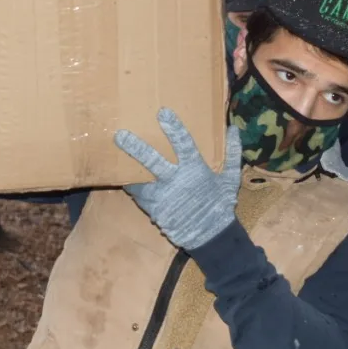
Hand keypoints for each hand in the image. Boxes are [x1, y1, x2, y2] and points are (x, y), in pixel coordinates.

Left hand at [114, 108, 242, 250]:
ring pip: (139, 180)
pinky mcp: (154, 210)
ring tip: (113, 160)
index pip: (184, 144)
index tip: (163, 112)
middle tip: (120, 135)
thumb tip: (234, 129)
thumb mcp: (230, 179)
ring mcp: (162, 197)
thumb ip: (233, 153)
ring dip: (127, 170)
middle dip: (136, 148)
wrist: (210, 236)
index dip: (174, 128)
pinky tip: (126, 179)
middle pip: (152, 161)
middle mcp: (176, 181)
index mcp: (194, 170)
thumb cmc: (220, 204)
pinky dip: (133, 187)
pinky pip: (139, 196)